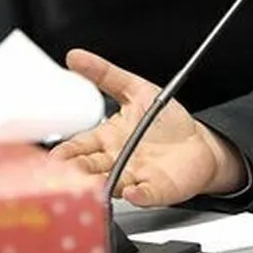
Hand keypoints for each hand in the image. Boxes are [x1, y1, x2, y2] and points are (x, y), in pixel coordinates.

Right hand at [48, 49, 247, 206]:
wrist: (198, 143)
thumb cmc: (165, 121)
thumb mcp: (136, 89)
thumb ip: (105, 75)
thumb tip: (76, 56)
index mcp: (107, 138)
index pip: (79, 147)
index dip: (66, 152)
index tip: (54, 156)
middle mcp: (116, 161)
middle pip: (89, 169)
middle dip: (77, 172)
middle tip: (66, 173)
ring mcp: (135, 177)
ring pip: (112, 184)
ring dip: (103, 184)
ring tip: (96, 182)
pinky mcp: (157, 189)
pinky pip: (146, 195)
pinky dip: (139, 195)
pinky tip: (134, 191)